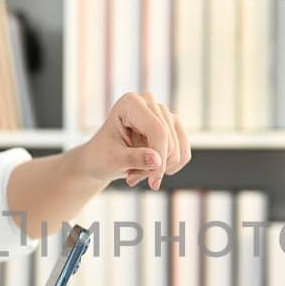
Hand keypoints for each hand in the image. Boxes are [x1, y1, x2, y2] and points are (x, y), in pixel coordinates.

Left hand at [75, 91, 192, 190]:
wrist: (101, 158)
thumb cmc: (102, 156)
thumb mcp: (113, 160)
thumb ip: (134, 158)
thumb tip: (157, 160)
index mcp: (130, 102)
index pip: (157, 130)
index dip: (159, 158)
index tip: (154, 183)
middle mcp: (150, 102)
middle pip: (169, 141)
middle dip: (154, 167)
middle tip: (131, 179)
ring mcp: (164, 114)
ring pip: (177, 150)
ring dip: (159, 169)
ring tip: (135, 174)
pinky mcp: (174, 127)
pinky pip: (183, 154)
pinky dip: (168, 168)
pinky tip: (149, 170)